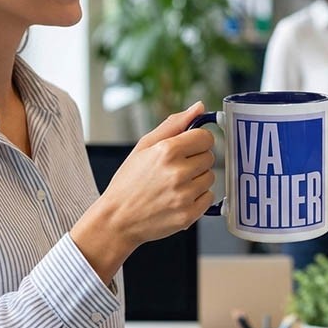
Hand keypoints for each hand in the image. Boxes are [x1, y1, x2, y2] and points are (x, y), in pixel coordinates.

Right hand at [72, 102, 215, 282]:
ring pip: (210, 178)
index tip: (189, 148)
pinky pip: (209, 198)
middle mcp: (177, 172)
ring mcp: (184, 195)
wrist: (117, 220)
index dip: (198, 142)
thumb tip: (199, 107)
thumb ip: (174, 124)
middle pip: (210, 157)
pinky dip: (198, 198)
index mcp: (167, 151)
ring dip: (198, 180)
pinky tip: (179, 198)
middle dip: (196, 161)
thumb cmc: (129, 181)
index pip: (206, 137)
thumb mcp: (144, 146)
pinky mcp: (189, 215)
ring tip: (175, 185)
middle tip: (176, 169)